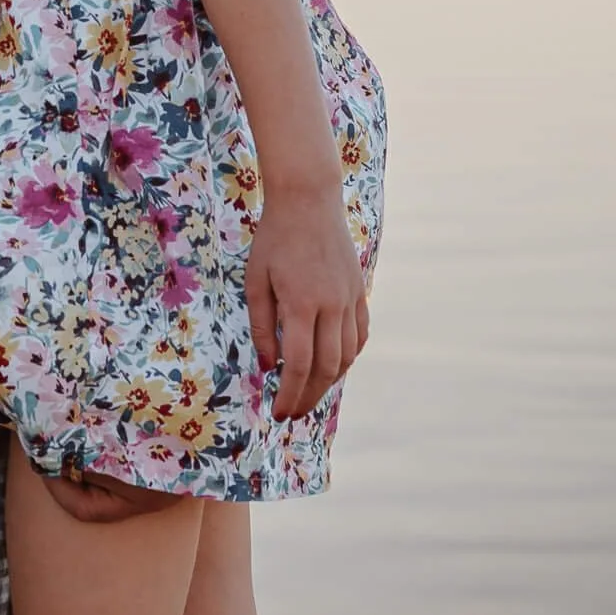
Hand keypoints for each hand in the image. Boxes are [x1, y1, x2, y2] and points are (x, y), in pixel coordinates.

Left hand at [245, 193, 370, 418]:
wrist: (309, 201)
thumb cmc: (274, 239)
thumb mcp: (255, 280)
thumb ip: (261, 324)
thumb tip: (269, 364)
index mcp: (301, 303)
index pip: (299, 363)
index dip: (290, 393)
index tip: (279, 411)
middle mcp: (331, 306)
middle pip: (326, 367)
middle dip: (309, 396)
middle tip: (293, 413)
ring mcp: (350, 299)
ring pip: (347, 356)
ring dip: (329, 381)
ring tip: (309, 393)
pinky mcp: (360, 292)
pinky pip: (360, 336)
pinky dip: (348, 357)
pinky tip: (333, 365)